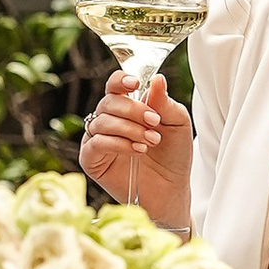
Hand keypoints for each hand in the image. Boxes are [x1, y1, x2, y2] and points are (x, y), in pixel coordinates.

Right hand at [78, 70, 191, 229]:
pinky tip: (138, 151)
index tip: (135, 84)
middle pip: (108, 102)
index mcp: (127, 107)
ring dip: (130, 129)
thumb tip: (157, 79)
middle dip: (133, 110)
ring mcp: (97, 139)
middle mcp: (109, 120)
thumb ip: (165, 102)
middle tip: (154, 122)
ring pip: (102, 121)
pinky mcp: (91, 159)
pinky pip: (96, 143)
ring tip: (151, 141)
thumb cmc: (173, 156)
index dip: (121, 81)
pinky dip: (118, 144)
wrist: (170, 190)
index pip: (115, 85)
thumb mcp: (177, 123)